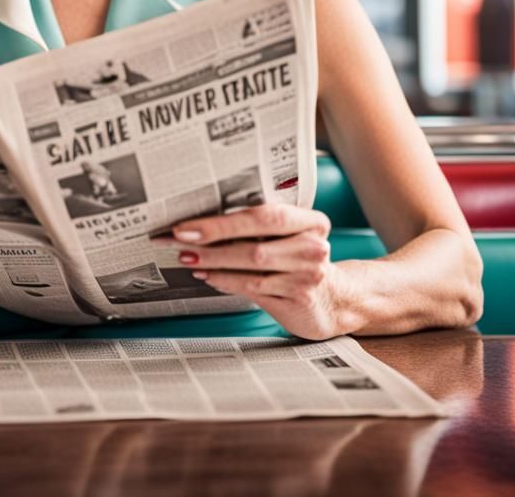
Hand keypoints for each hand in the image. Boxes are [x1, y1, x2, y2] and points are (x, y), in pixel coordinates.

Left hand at [153, 204, 338, 339]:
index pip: (265, 215)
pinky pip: (253, 288)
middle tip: (179, 239)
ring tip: (189, 258)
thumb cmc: (302, 260)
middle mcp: (312, 246)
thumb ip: (260, 226)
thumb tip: (206, 219)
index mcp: (311, 221)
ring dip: (213, 262)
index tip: (190, 223)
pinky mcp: (297, 300)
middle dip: (212, 238)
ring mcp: (307, 275)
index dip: (224, 220)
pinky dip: (226, 281)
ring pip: (252, 266)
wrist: (335, 300)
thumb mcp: (291, 236)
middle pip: (255, 240)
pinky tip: (209, 276)